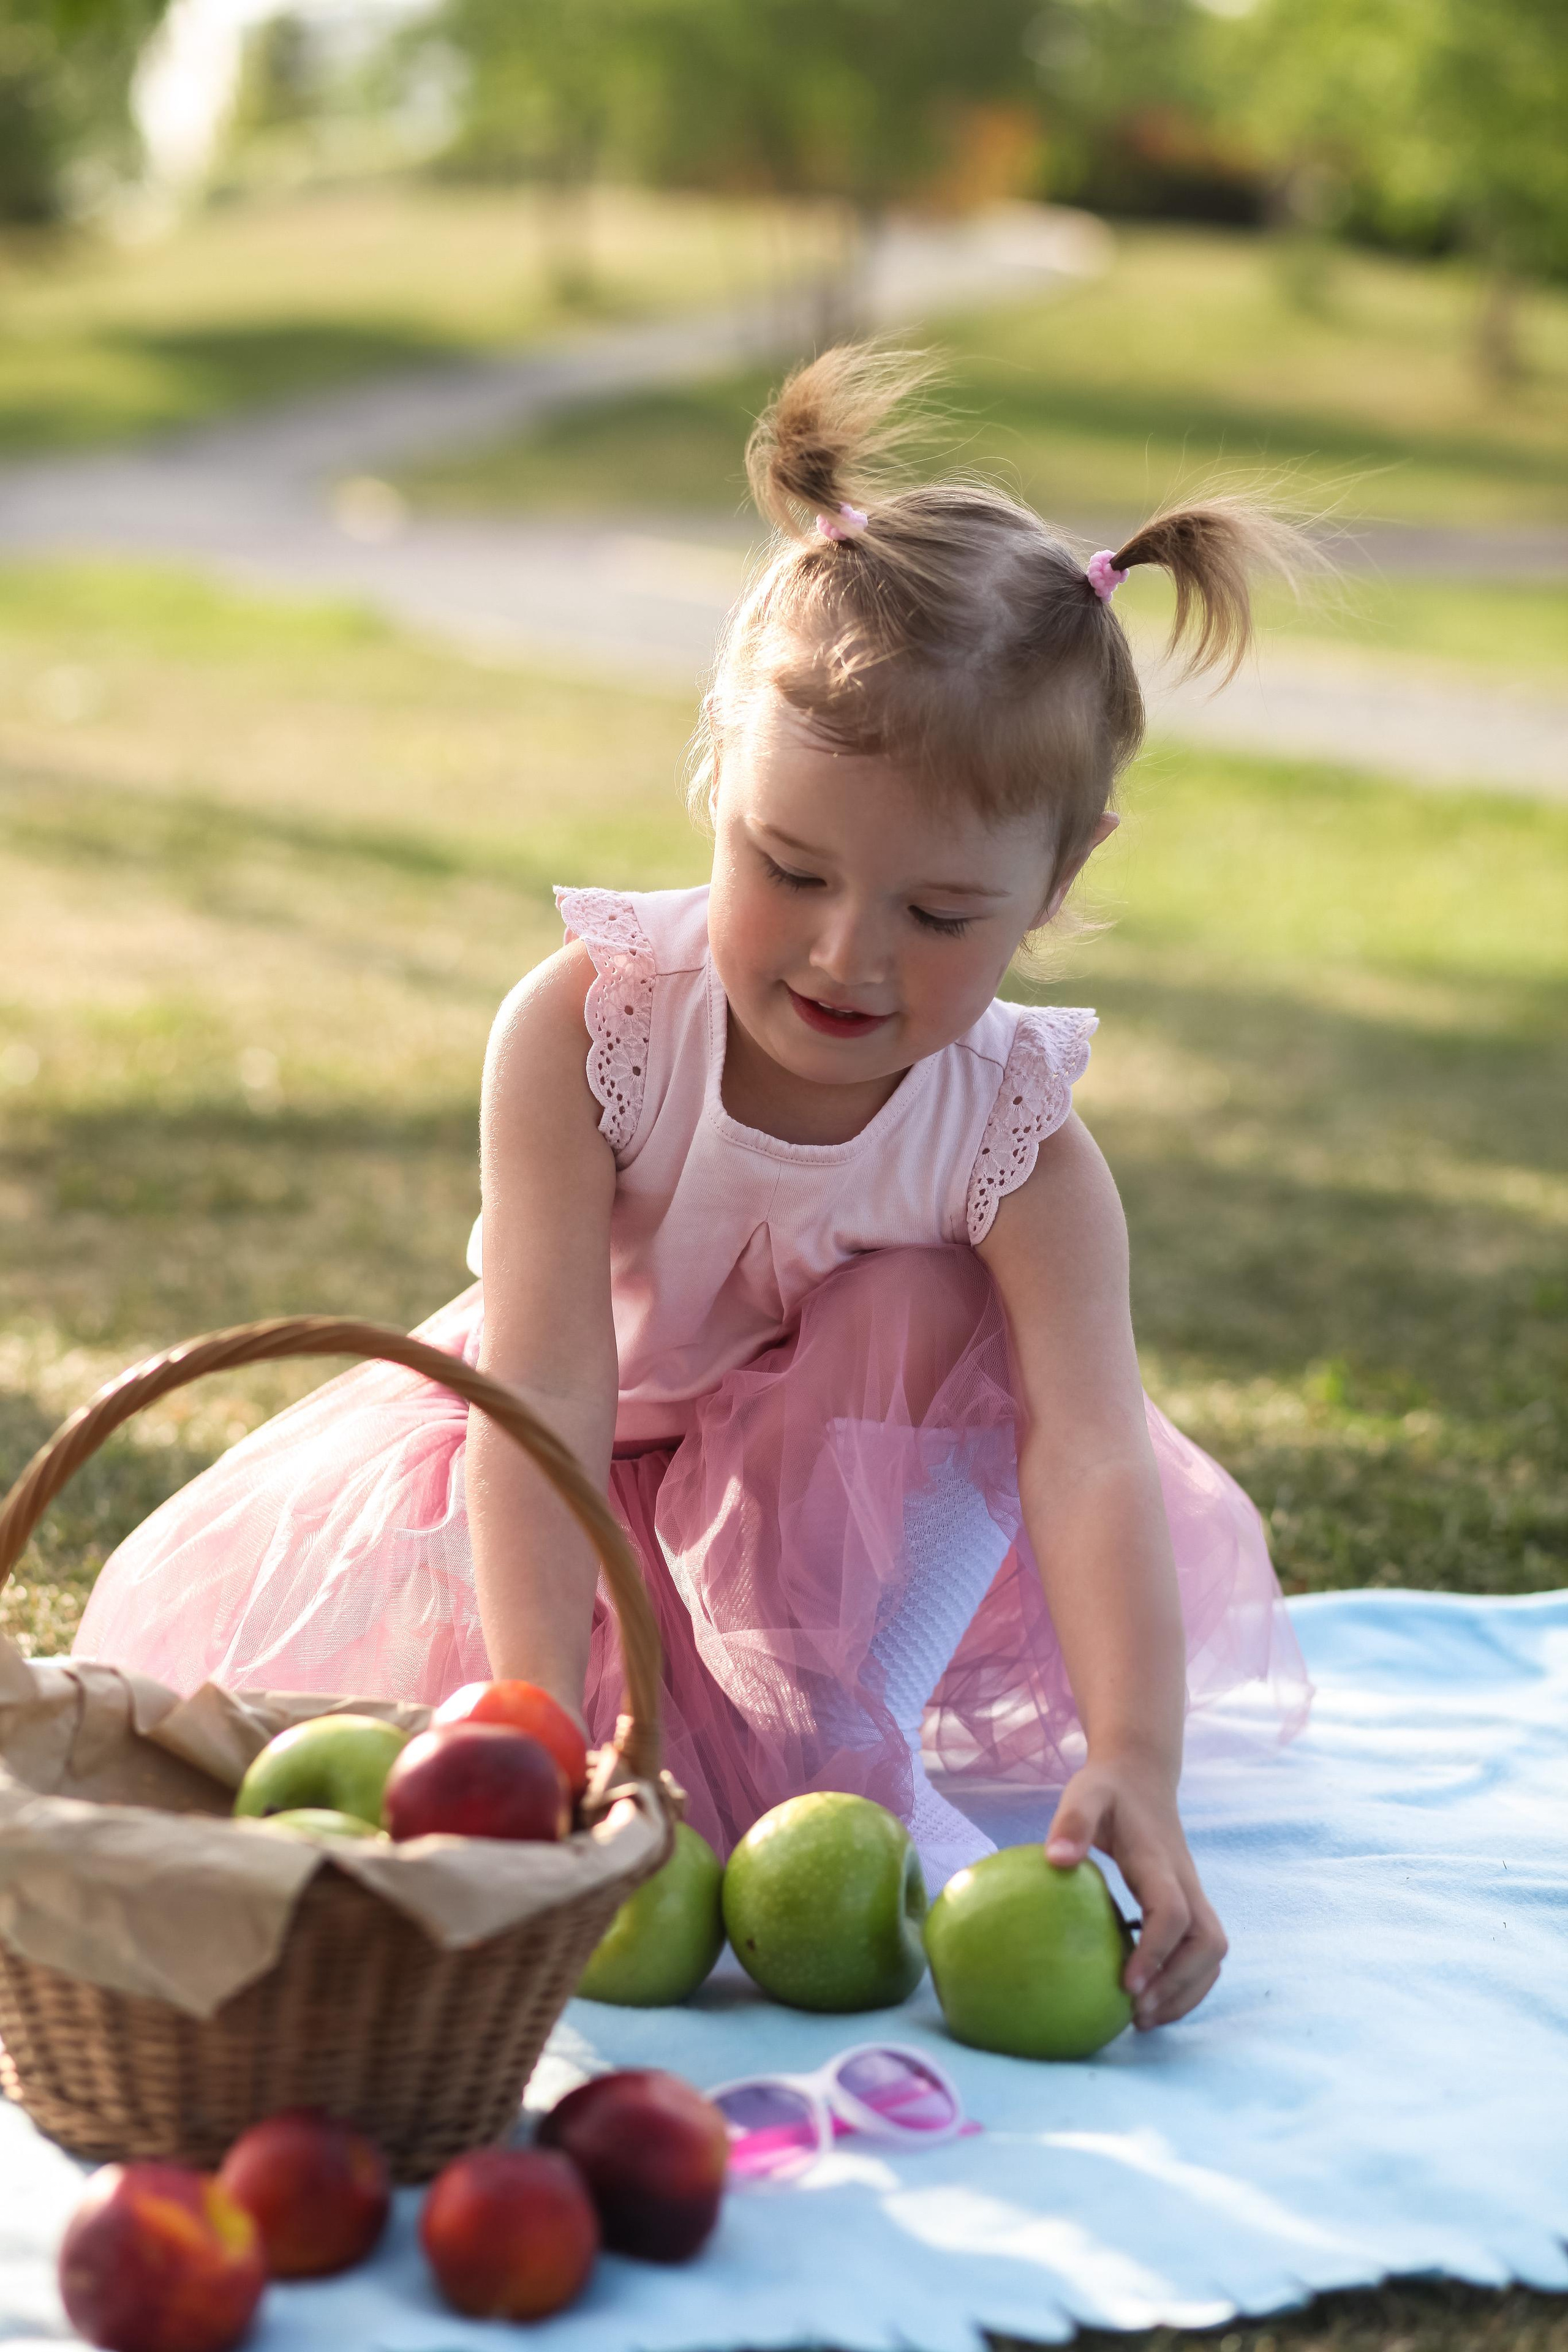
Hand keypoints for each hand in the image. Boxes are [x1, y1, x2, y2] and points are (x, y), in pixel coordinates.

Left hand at [1044, 1755, 1226, 2028]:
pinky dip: (1185, 1982)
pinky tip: (1147, 1998)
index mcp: (1159, 1863)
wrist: (1142, 1777)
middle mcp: (1185, 1883)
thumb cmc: (1108, 1790)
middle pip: (1208, 1945)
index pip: (1173, 1914)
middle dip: (1180, 1985)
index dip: (1156, 1953)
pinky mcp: (1189, 1905)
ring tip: (1142, 2019)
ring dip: (1186, 1991)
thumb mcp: (1084, 1794)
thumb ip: (1072, 1822)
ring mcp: (1192, 1895)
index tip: (1128, 1986)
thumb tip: (1055, 1860)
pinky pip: (1201, 1953)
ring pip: (1212, 1955)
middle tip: (1136, 2014)